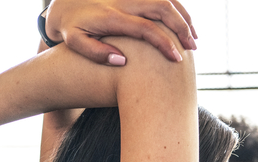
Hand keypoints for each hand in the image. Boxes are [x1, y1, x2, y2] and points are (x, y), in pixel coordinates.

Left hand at [43, 0, 196, 65]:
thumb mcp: (74, 42)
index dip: (164, 43)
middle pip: (161, 8)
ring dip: (183, 16)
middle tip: (192, 49)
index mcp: (111, 17)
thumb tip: (122, 59)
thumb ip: (96, 52)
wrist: (63, 2)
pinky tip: (184, 23)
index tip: (177, 59)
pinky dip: (176, 7)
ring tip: (194, 38)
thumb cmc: (69, 27)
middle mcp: (123, 0)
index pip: (146, 28)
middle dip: (181, 28)